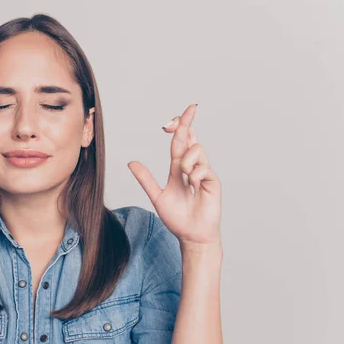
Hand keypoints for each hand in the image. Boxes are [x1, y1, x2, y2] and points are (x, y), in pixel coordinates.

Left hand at [128, 103, 221, 248]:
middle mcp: (192, 167)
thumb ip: (145, 179)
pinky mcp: (213, 181)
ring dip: (187, 160)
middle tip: (191, 108)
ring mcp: (204, 173)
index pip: (179, 141)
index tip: (177, 115)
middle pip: (190, 137)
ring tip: (185, 178)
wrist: (191, 235)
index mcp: (178, 168)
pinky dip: (195, 175)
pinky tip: (194, 186)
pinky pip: (203, 168)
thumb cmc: (177, 218)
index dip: (179, 126)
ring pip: (196, 150)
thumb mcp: (157, 196)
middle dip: (188, 121)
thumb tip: (131, 163)